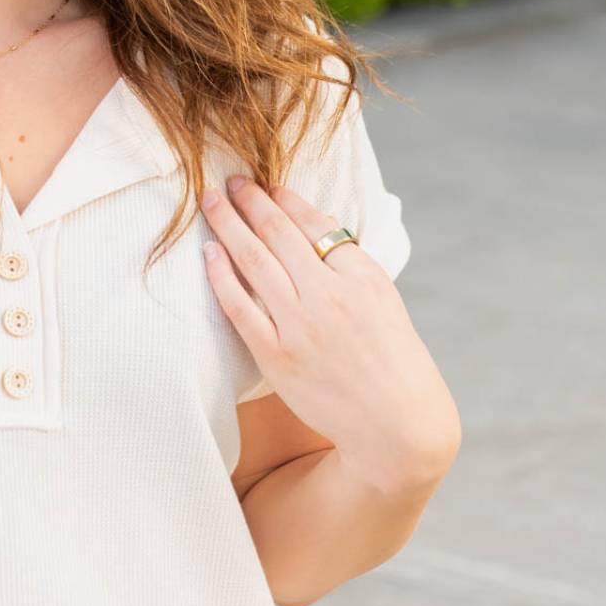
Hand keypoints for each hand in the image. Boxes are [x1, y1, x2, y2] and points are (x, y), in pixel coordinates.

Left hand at [201, 176, 460, 497]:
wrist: (396, 424)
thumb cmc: (391, 360)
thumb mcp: (383, 301)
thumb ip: (348, 266)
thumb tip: (310, 226)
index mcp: (363, 277)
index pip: (316, 224)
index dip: (285, 200)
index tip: (266, 185)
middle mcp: (330, 296)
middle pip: (279, 234)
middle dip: (251, 201)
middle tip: (230, 180)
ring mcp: (301, 326)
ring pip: (254, 261)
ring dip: (229, 224)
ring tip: (212, 201)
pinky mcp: (277, 356)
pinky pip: (240, 307)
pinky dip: (221, 277)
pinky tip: (209, 253)